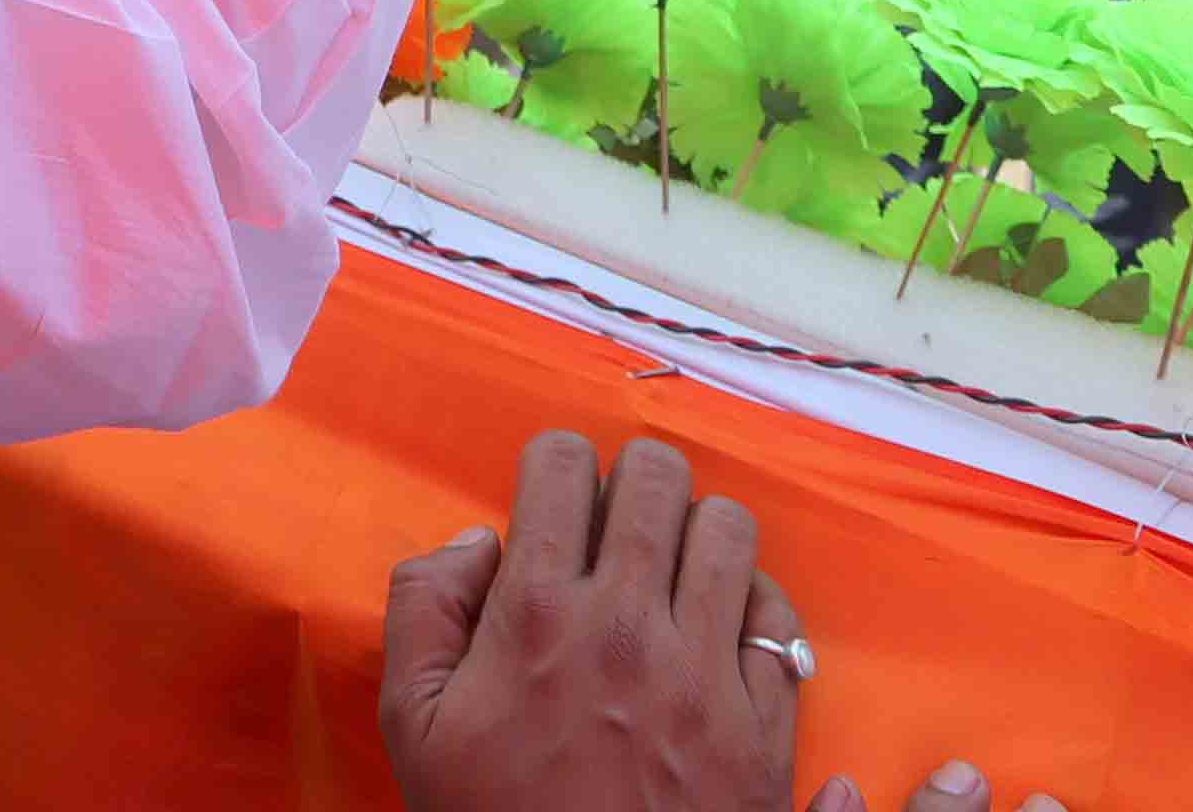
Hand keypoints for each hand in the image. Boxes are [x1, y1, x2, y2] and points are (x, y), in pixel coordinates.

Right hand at [377, 432, 854, 811]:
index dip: (553, 466)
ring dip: (696, 535)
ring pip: (730, 531)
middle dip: (631, 481)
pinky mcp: (762, 726)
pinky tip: (720, 631)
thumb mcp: (413, 728)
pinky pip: (779, 621)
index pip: (562, 464)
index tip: (552, 501)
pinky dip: (753, 606)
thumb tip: (473, 541)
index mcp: (537, 614)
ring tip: (672, 572)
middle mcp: (630, 625)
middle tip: (614, 526)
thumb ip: (422, 609)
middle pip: (659, 476)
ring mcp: (706, 675)